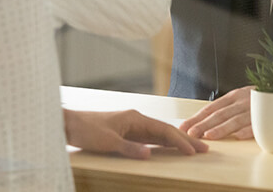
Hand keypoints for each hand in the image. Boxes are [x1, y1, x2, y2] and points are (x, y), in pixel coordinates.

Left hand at [63, 108, 207, 159]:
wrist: (69, 124)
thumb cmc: (86, 130)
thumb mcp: (107, 142)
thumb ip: (129, 148)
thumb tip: (149, 154)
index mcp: (135, 119)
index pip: (164, 131)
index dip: (180, 141)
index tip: (194, 151)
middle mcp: (136, 120)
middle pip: (165, 131)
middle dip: (185, 140)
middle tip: (204, 149)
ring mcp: (131, 126)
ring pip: (159, 135)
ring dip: (175, 142)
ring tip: (192, 149)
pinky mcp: (126, 133)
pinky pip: (149, 139)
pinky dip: (162, 144)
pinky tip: (169, 149)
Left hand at [179, 86, 253, 139]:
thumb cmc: (260, 97)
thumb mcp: (241, 98)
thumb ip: (226, 108)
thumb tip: (204, 119)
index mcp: (234, 96)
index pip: (212, 107)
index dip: (198, 117)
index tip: (184, 126)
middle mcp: (242, 101)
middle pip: (220, 114)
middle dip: (204, 124)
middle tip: (191, 133)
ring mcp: (255, 108)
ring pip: (236, 119)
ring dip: (222, 128)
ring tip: (209, 136)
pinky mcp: (269, 116)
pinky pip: (258, 124)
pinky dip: (248, 130)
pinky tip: (238, 136)